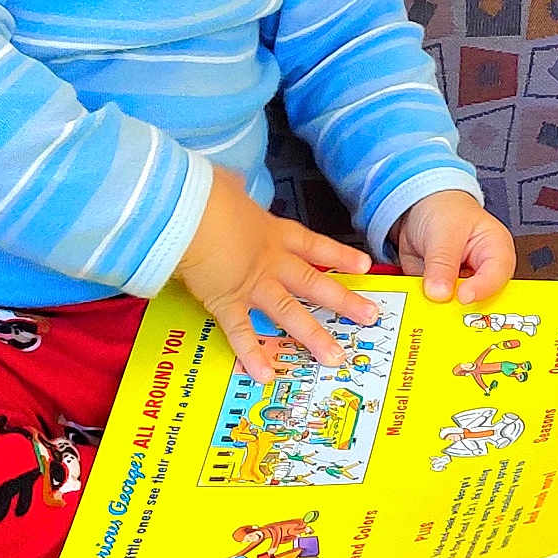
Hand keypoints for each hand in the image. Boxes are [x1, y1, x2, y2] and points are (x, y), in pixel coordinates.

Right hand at [174, 166, 376, 383]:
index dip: (339, 255)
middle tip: (369, 316)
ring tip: (334, 357)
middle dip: (344, 301)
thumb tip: (230, 183)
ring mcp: (251, 284)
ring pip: (290, 313)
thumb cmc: (206, 194)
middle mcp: (270, 261)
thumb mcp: (226, 186)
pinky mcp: (226, 302)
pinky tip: (266, 374)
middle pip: (315, 283)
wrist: (188, 212)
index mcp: (272, 232)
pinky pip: (242, 333)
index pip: (314, 245)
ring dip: (314, 336)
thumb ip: (234, 190)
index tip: (364, 265)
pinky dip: (252, 354)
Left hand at [387, 191, 515, 303]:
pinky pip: (435, 308)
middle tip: (445, 313)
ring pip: (456, 308)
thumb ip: (441, 262)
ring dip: (439, 312)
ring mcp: (461, 286)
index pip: (496, 275)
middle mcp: (483, 274)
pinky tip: (414, 308)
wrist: (418, 210)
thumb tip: (439, 293)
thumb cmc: (444, 211)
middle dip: (461, 309)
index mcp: (496, 252)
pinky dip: (424, 309)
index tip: (462, 297)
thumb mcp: (443, 231)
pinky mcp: (442, 294)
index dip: (481, 288)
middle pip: (481, 300)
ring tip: (427, 312)